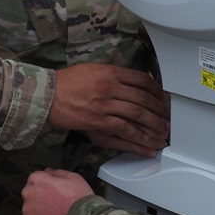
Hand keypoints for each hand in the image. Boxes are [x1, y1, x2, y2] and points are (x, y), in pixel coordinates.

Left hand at [22, 169, 94, 214]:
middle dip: (41, 197)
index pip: (37, 178)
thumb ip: (57, 172)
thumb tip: (49, 171)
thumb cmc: (79, 200)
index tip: (54, 191)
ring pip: (31, 208)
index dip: (47, 184)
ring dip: (39, 210)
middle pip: (32, 193)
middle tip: (56, 203)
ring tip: (55, 214)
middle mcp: (28, 193)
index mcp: (37, 179)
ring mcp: (27, 211)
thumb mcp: (73, 178)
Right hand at [49, 64, 168, 156]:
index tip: (162, 99)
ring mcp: (106, 105)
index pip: (142, 80)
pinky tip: (147, 144)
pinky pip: (125, 130)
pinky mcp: (99, 121)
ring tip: (163, 134)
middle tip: (167, 120)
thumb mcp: (93, 69)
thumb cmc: (67, 82)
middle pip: (144, 99)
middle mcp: (111, 87)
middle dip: (159, 112)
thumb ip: (113, 75)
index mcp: (111, 72)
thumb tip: (131, 82)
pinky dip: (139, 138)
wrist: (47, 94)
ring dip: (154, 126)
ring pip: (138, 115)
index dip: (157, 91)